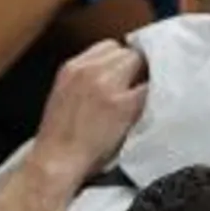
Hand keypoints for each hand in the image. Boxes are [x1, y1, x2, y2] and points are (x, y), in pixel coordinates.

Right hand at [29, 40, 148, 184]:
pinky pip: (149, 87)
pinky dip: (152, 95)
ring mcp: (107, 86)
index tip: (123, 75)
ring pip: (139, 63)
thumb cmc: (59, 140)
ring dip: (142, 78)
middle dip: (132, 67)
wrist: (56, 163)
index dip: (119, 61)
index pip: (108, 47)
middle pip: (125, 51)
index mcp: (71, 68)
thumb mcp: (63, 96)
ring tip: (138, 98)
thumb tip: (112, 74)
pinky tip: (147, 108)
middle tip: (133, 88)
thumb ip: (84, 80)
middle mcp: (89, 70)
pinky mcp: (124, 105)